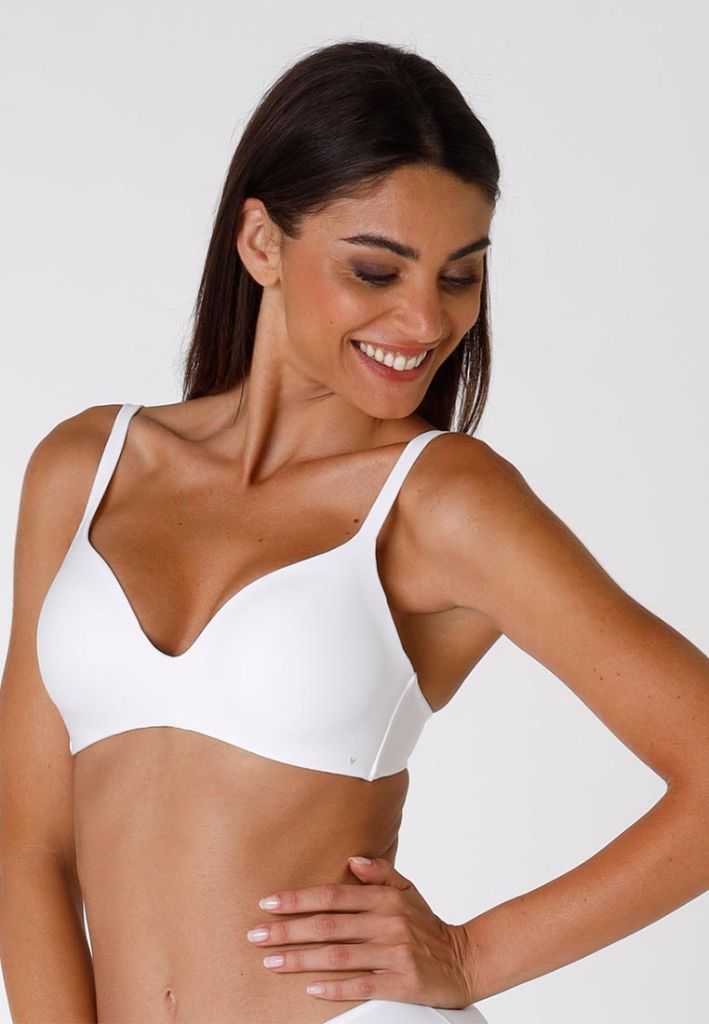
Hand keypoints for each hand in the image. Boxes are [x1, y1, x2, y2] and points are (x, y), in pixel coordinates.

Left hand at [246, 855, 478, 1007]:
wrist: (466, 960)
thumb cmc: (429, 926)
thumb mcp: (409, 891)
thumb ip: (380, 874)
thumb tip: (352, 859)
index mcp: (385, 898)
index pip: (333, 895)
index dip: (299, 899)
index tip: (268, 903)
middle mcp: (387, 923)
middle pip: (328, 925)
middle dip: (288, 930)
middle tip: (256, 934)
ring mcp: (394, 953)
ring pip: (339, 956)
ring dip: (301, 959)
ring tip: (272, 961)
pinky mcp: (402, 983)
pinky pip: (362, 985)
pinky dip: (334, 987)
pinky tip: (310, 988)